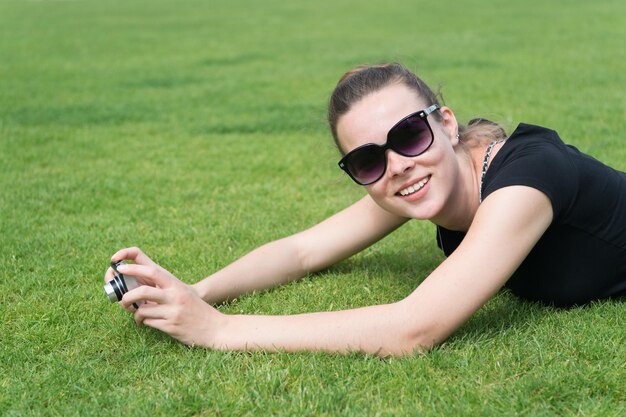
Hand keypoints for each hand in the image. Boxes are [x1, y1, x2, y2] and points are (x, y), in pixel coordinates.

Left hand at [111, 247, 225, 346]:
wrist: (214, 327)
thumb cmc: (195, 308)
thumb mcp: (183, 292)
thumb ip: (164, 287)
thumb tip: (137, 285)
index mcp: (176, 285)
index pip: (152, 271)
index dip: (134, 268)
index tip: (119, 268)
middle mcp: (175, 296)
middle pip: (143, 292)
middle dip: (127, 296)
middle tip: (122, 300)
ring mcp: (173, 312)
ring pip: (143, 310)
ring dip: (135, 314)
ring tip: (137, 315)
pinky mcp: (171, 327)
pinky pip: (149, 323)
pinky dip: (144, 322)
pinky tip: (146, 323)